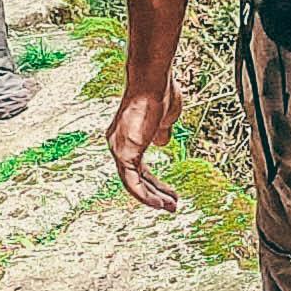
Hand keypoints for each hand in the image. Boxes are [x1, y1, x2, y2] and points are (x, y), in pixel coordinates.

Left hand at [109, 77, 185, 211]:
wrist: (153, 82)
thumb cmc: (159, 93)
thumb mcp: (164, 118)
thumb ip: (162, 132)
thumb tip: (161, 142)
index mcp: (126, 137)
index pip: (138, 168)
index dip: (154, 183)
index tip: (169, 193)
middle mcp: (117, 144)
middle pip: (135, 178)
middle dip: (155, 193)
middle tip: (172, 205)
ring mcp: (118, 149)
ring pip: (133, 184)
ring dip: (153, 198)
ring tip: (170, 207)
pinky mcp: (124, 153)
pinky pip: (132, 183)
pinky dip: (146, 195)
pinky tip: (159, 203)